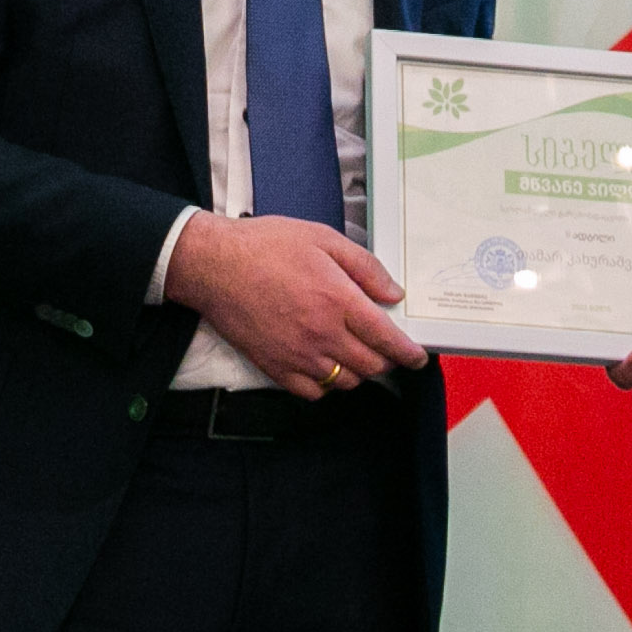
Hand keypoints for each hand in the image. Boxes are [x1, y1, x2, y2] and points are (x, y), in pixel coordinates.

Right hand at [163, 211, 426, 400]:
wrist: (213, 265)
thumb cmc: (265, 246)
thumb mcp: (322, 239)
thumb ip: (365, 267)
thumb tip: (393, 294)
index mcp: (337, 300)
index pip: (387, 339)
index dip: (409, 353)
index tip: (417, 357)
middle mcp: (322, 334)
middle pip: (371, 365)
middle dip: (386, 360)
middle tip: (383, 347)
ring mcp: (297, 355)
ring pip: (345, 381)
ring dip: (358, 371)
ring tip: (353, 352)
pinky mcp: (275, 367)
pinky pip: (313, 392)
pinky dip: (326, 384)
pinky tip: (324, 365)